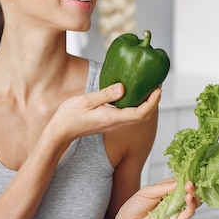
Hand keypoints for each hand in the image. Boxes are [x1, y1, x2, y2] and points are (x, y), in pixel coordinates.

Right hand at [47, 83, 161, 141]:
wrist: (60, 132)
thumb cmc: (69, 116)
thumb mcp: (86, 100)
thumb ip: (105, 94)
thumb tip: (123, 87)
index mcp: (111, 118)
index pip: (140, 113)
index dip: (152, 102)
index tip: (158, 89)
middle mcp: (115, 124)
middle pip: (143, 116)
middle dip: (153, 102)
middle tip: (157, 85)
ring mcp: (113, 125)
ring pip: (136, 116)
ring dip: (146, 104)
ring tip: (148, 87)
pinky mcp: (109, 122)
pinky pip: (128, 115)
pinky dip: (136, 105)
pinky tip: (133, 93)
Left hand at [113, 178, 200, 218]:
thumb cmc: (133, 208)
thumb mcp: (146, 192)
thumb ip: (163, 187)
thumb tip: (179, 181)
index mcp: (165, 189)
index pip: (179, 181)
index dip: (186, 176)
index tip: (191, 171)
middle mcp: (171, 199)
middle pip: (187, 191)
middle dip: (192, 185)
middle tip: (191, 180)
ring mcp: (174, 210)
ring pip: (191, 202)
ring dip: (193, 194)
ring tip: (190, 187)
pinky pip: (187, 214)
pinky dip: (191, 206)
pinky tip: (189, 198)